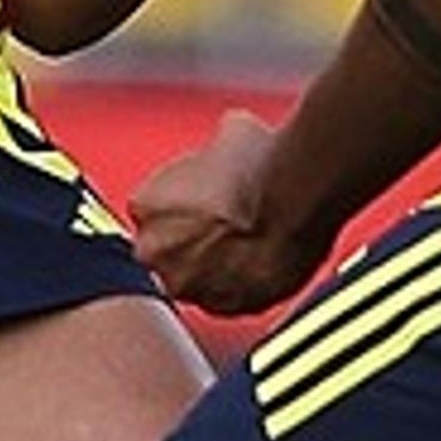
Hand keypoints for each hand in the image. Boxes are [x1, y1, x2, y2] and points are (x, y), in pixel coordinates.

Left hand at [130, 109, 326, 315]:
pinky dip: (240, 285)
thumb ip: (211, 151)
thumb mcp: (228, 133)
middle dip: (190, 241)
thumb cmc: (260, 166)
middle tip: (224, 223)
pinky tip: (261, 260)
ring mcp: (190, 285)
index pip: (150, 211)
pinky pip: (227, 300)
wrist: (296, 199)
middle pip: (166, 251)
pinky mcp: (225, 307)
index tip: (202, 200)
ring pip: (196, 279)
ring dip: (214, 266)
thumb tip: (227, 140)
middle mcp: (157, 253)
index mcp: (145, 206)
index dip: (181, 206)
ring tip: (248, 241)